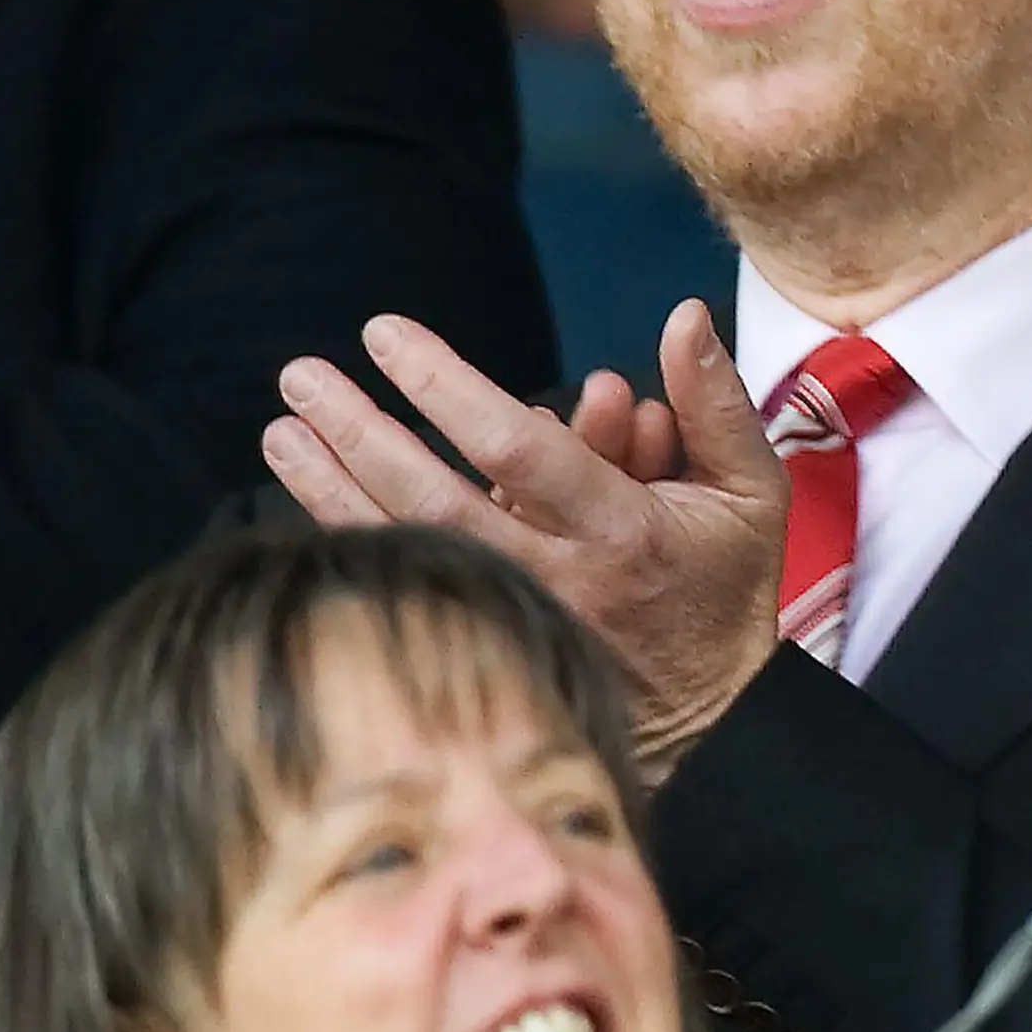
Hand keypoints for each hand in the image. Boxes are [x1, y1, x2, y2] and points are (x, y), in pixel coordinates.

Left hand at [264, 300, 787, 771]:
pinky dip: (357, 542)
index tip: (385, 336)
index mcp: (623, 528)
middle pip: (434, 499)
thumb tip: (684, 317)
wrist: (713, 714)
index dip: (444, 387)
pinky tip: (312, 500)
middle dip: (359, 433)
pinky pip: (409, 590)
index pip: (515, 448)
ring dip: (332, 489)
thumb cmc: (726, 585)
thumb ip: (715, 402)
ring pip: (407, 549)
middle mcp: (558, 576)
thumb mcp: (750, 489)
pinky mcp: (489, 647)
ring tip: (281, 432)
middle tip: (301, 375)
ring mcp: (515, 618)